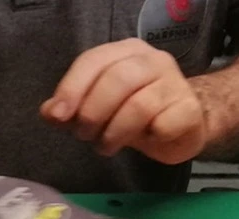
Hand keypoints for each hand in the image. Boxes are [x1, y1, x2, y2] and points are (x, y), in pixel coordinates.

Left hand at [40, 38, 207, 164]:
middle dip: (92, 112)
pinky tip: (144, 141)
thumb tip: (49, 112)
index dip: (72, 88)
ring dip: (115, 132)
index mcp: (125, 52)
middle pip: (116, 79)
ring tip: (106, 146)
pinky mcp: (189, 109)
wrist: (184, 124)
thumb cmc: (136, 114)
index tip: (59, 116)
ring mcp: (175, 83)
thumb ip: (72, 108)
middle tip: (84, 136)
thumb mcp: (99, 108)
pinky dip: (148, 137)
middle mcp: (152, 60)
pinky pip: (163, 124)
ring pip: (139, 105)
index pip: (94, 60)